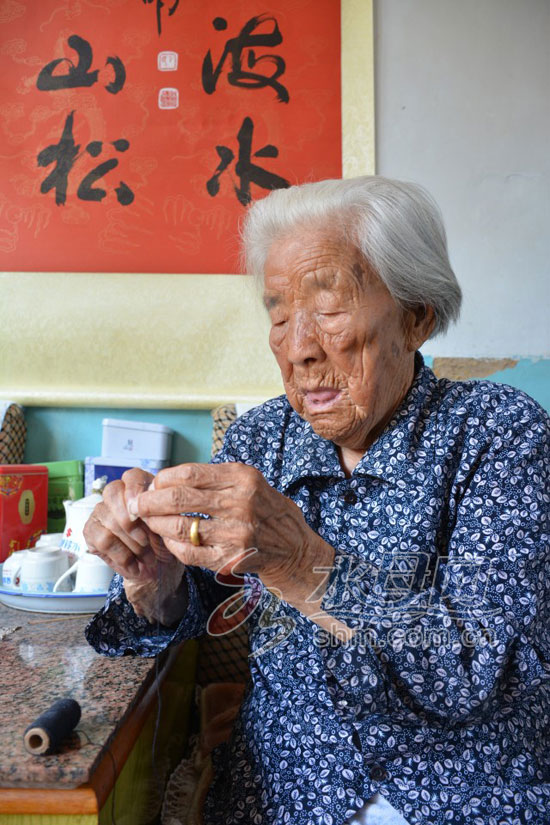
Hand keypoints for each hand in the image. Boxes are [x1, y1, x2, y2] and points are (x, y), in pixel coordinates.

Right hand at [83, 468, 185, 623]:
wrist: (160, 568)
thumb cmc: (165, 542)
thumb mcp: (170, 526)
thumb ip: (160, 513)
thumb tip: (149, 511)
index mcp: (139, 487)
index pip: (132, 476)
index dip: (136, 490)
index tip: (145, 511)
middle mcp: (116, 495)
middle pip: (113, 494)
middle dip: (132, 523)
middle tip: (148, 542)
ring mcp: (101, 512)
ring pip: (110, 521)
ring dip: (132, 544)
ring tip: (147, 557)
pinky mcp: (91, 531)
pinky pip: (103, 540)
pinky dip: (122, 556)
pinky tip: (134, 564)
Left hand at [127, 462, 338, 622]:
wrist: (295, 550)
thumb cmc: (267, 513)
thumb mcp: (252, 483)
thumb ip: (217, 479)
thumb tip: (169, 478)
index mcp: (243, 478)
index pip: (190, 473)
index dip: (163, 479)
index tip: (151, 485)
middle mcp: (241, 503)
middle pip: (180, 498)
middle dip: (150, 501)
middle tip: (137, 505)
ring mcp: (236, 533)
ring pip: (181, 526)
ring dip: (157, 524)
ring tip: (148, 522)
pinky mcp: (231, 559)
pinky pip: (190, 552)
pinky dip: (173, 545)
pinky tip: (169, 540)